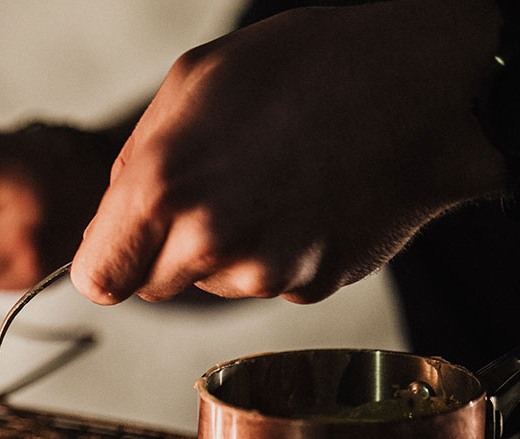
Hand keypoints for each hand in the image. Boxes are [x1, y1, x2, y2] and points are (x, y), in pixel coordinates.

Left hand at [71, 0, 504, 306]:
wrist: (422, 87)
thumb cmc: (303, 69)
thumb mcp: (191, 86)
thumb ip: (135, 165)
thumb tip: (112, 225)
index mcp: (162, 191)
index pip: (97, 280)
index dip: (108, 260)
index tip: (123, 242)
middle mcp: (209, 244)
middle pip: (153, 285)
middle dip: (166, 249)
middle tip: (211, 190)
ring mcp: (265, 272)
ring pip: (213, 283)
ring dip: (226, 249)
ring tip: (269, 182)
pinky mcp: (313, 287)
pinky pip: (269, 282)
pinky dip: (278, 253)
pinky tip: (304, 201)